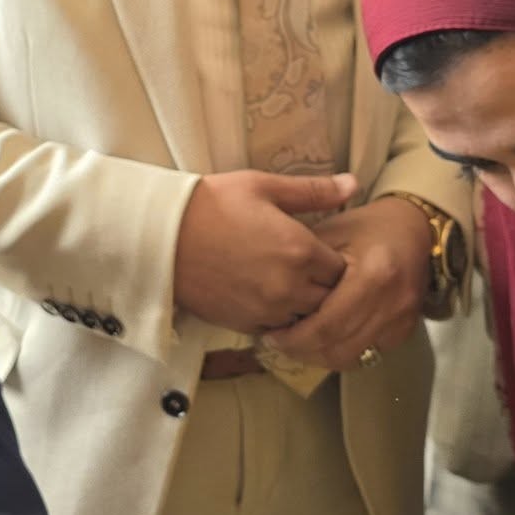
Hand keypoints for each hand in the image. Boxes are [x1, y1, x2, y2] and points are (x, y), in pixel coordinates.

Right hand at [174, 170, 357, 334]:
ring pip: (306, 318)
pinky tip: (266, 296)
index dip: (337, 261)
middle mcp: (289, 286)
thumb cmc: (210, 204)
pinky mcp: (244, 323)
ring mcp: (267, 309)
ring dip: (304, 305)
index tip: (322, 251)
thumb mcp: (263, 186)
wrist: (161, 235)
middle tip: (309, 269)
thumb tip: (352, 185)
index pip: (343, 270)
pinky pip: (278, 329)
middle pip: (330, 299)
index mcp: (300, 250)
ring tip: (288, 284)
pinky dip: (279, 318)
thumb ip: (313, 191)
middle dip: (325, 286)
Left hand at [260, 197, 430, 370]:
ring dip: (318, 356)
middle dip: (302, 350)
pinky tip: (321, 340)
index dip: (295, 337)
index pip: (327, 326)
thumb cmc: (365, 227)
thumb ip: (305, 267)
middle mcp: (392, 304)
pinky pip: (366, 355)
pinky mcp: (405, 332)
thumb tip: (271, 298)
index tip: (270, 334)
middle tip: (277, 343)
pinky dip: (340, 352)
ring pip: (350, 358)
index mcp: (374, 275)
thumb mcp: (330, 234)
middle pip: (337, 348)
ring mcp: (402, 321)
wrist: (413, 229)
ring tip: (295, 343)